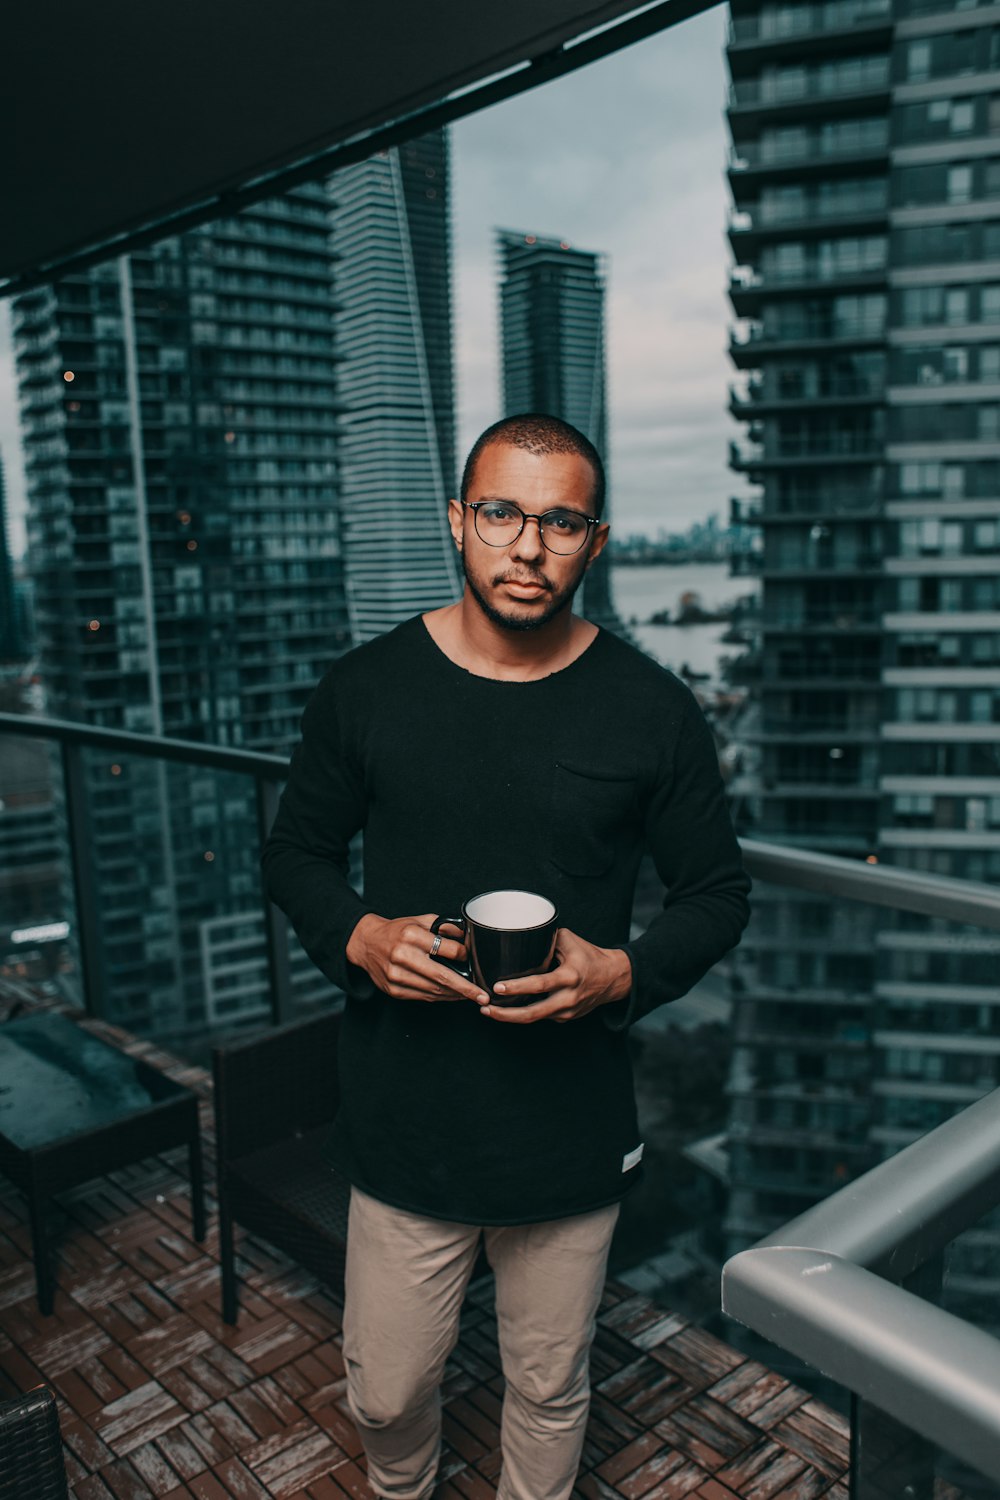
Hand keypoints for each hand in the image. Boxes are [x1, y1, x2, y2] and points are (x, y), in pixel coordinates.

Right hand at [346, 913, 488, 1004]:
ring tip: (470, 996)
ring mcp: (396, 976)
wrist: (367, 943)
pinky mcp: (393, 990)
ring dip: (455, 995)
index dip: (463, 955)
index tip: (473, 960)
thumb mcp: (420, 921)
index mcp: (410, 935)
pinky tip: (451, 995)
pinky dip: (440, 997)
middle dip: (466, 988)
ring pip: (433, 990)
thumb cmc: (396, 931)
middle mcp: (402, 956)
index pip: (446, 949)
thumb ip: (444, 927)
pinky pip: (423, 996)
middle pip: (441, 976)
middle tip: (482, 995)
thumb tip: (468, 938)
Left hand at [483, 929, 631, 1024]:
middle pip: (533, 1013)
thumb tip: (518, 936)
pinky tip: (510, 1009)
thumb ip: (544, 939)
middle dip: (506, 1015)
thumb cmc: (589, 955)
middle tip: (485, 1009)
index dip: (517, 988)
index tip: (498, 988)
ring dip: (511, 1017)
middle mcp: (569, 998)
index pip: (540, 984)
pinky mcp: (566, 1018)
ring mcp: (567, 1011)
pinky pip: (542, 1016)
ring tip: (490, 1011)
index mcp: (570, 976)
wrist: (613, 978)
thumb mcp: (569, 941)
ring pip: (535, 1018)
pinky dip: (525, 1013)